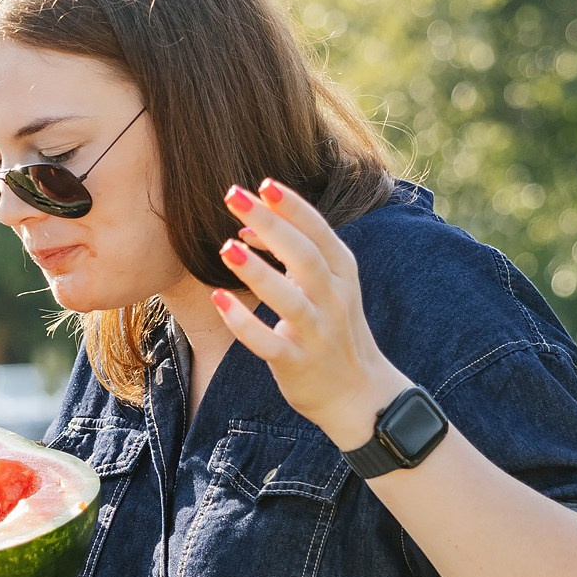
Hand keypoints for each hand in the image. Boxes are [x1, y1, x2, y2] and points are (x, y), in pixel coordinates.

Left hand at [212, 179, 412, 448]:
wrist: (358, 394)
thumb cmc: (333, 329)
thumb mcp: (323, 286)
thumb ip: (291, 253)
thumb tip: (246, 226)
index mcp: (342, 273)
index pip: (319, 231)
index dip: (292, 206)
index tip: (263, 182)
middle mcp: (333, 299)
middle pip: (305, 256)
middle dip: (270, 223)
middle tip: (233, 195)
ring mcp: (317, 333)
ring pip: (290, 299)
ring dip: (258, 272)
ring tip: (225, 248)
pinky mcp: (298, 364)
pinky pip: (270, 344)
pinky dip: (244, 323)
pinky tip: (218, 300)